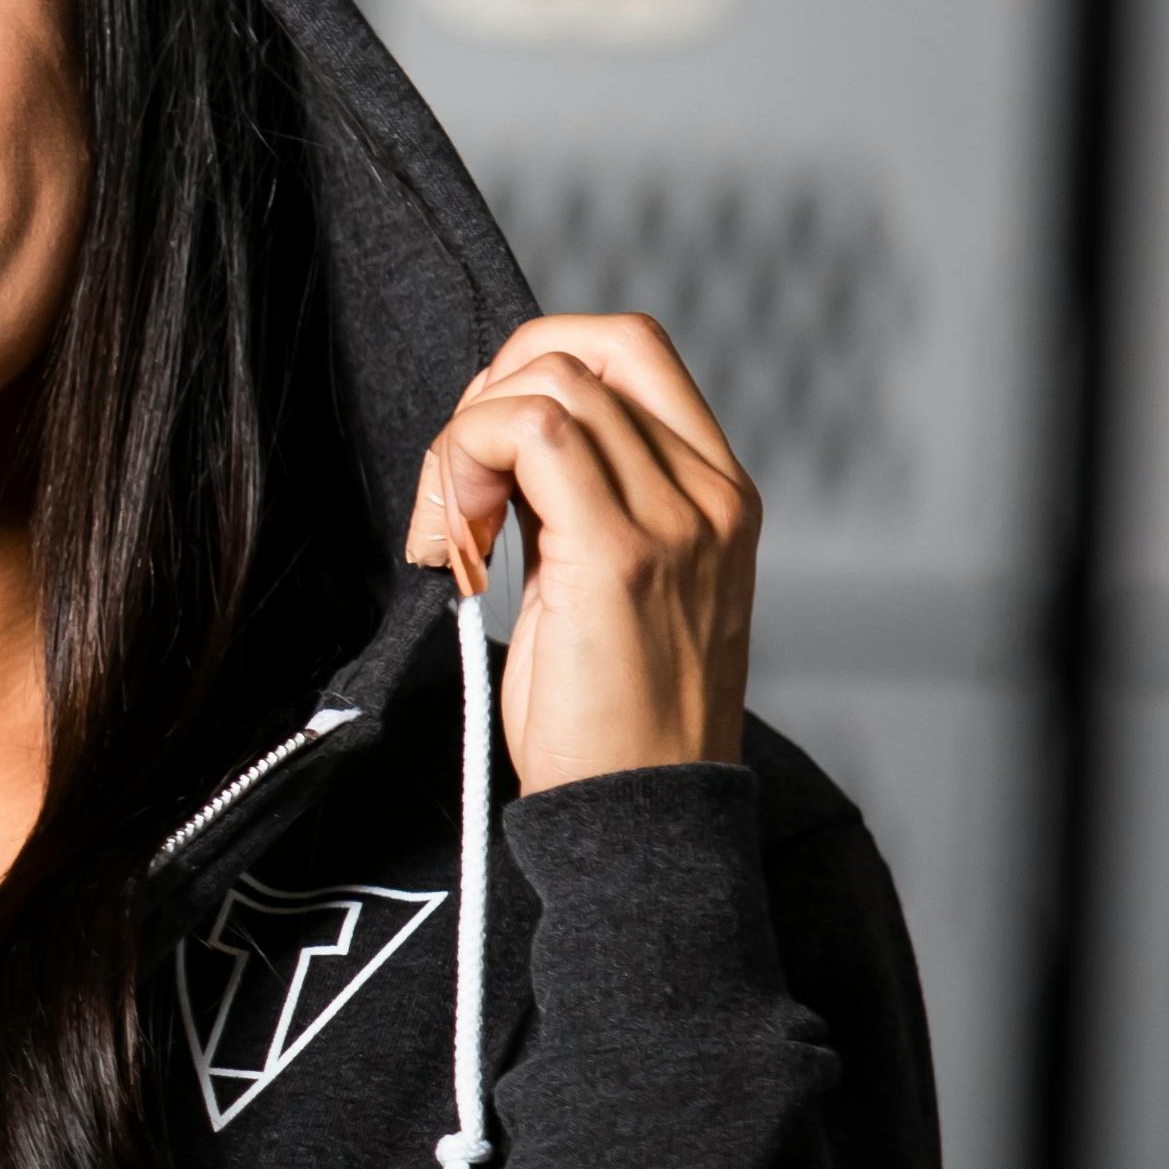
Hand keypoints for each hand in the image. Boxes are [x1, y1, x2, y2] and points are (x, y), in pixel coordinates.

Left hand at [401, 313, 756, 788]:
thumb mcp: (612, 585)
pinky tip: (451, 543)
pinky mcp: (621, 555)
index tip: (486, 455)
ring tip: (453, 531)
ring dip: (467, 438)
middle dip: (489, 395)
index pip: (629, 348)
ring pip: (550, 383)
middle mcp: (709, 493)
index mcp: (718, 491)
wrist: (643, 820)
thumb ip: (580, 501)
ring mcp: (674, 519)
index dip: (535, 366)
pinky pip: (532, 435)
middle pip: (582, 350)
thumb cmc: (613, 722)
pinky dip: (465, 463)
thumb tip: (502, 439)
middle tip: (455, 491)